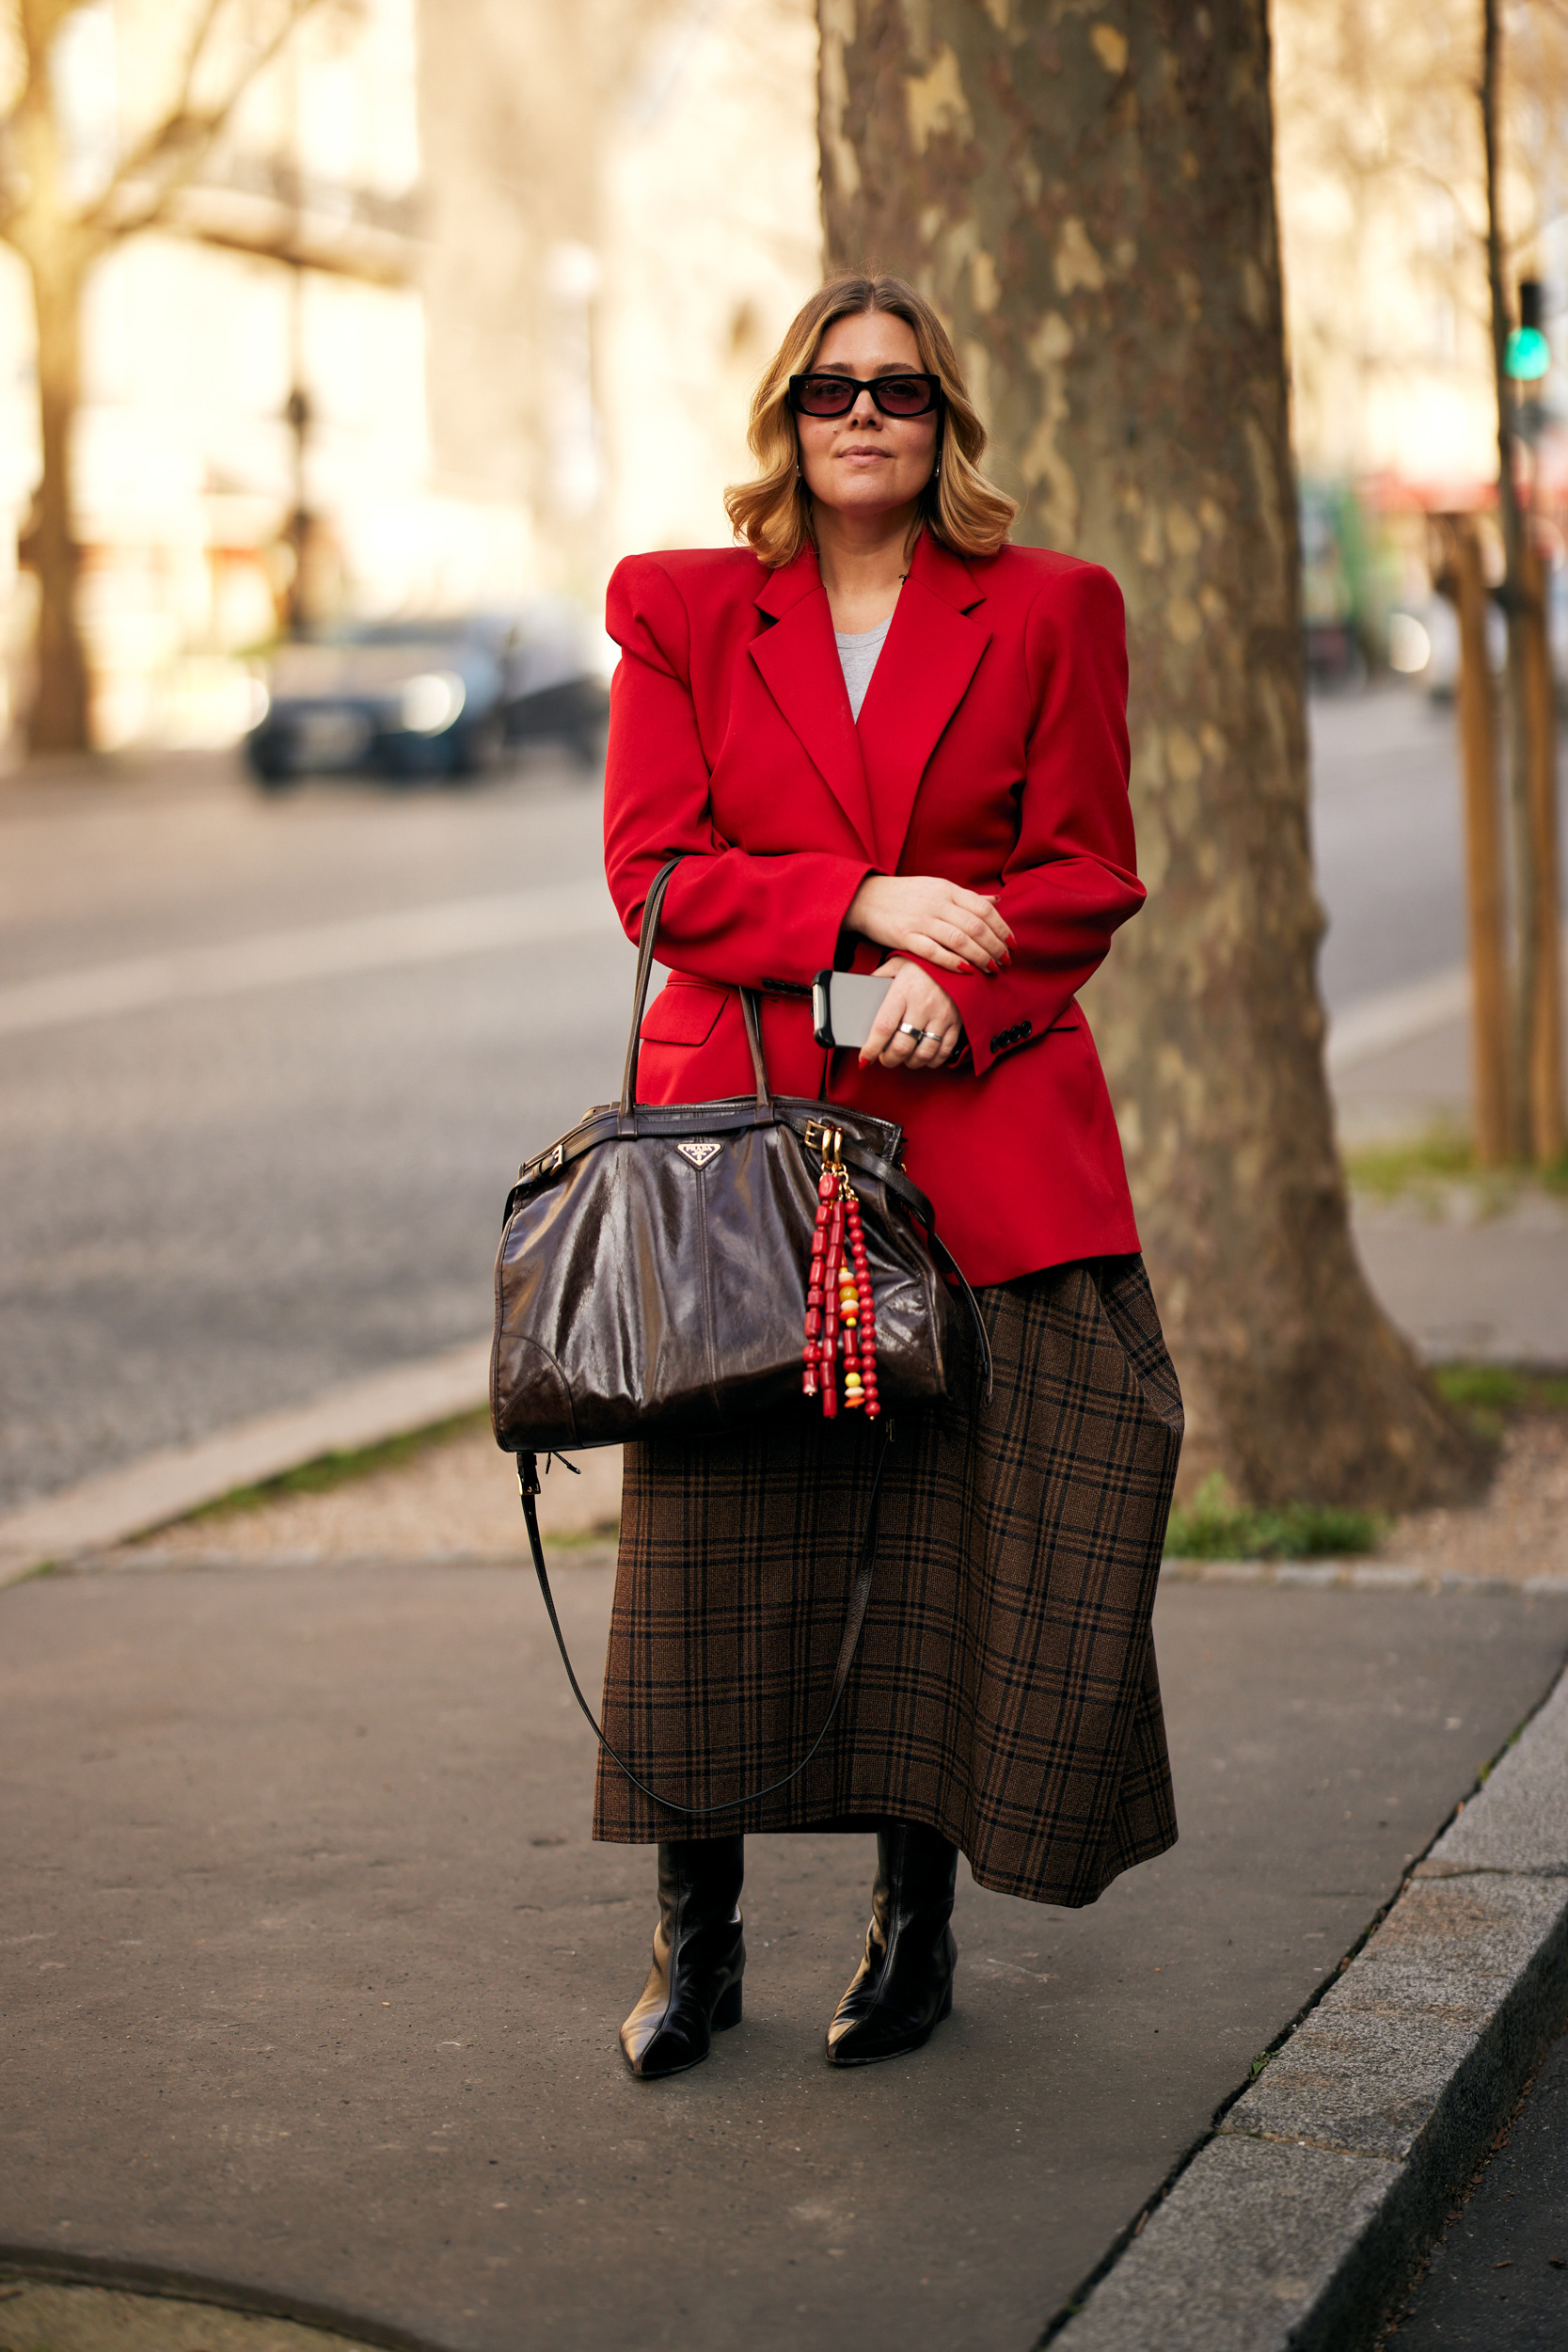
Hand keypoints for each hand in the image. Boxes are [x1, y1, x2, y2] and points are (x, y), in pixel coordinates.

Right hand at [846, 873, 1012, 973]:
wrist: (866, 897)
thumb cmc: (905, 895)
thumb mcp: (937, 888)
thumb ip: (967, 897)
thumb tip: (997, 900)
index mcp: (947, 889)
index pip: (984, 909)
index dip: (1002, 928)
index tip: (1013, 944)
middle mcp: (937, 903)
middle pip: (976, 926)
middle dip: (995, 946)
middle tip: (1005, 962)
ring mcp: (921, 919)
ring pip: (959, 939)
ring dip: (979, 956)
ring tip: (991, 969)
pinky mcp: (905, 936)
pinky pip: (933, 951)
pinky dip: (952, 962)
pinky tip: (966, 971)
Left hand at [860, 960, 962, 1070]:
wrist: (961, 953)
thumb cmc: (924, 962)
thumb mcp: (898, 963)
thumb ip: (879, 979)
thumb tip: (862, 995)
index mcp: (904, 990)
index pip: (883, 1028)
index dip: (872, 1048)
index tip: (864, 1059)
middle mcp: (923, 1005)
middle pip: (902, 1046)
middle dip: (889, 1059)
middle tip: (884, 1058)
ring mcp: (942, 1016)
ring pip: (923, 1054)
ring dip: (909, 1062)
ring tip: (903, 1057)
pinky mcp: (958, 1022)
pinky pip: (943, 1052)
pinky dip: (931, 1060)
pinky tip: (923, 1056)